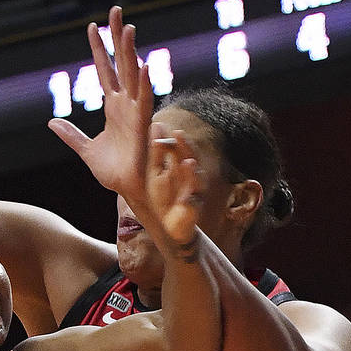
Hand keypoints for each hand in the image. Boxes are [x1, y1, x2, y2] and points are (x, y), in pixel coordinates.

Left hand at [48, 6, 152, 201]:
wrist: (130, 191)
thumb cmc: (115, 172)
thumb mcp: (86, 151)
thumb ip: (70, 135)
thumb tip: (51, 122)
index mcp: (113, 107)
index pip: (104, 70)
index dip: (99, 48)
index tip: (92, 26)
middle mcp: (126, 104)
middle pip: (121, 63)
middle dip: (117, 38)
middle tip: (115, 10)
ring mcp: (136, 112)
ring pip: (133, 75)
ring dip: (131, 52)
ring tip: (128, 28)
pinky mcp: (143, 126)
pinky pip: (145, 101)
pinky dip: (144, 84)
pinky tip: (143, 65)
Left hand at [143, 124, 202, 247]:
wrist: (171, 225)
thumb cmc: (164, 197)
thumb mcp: (156, 173)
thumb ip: (157, 152)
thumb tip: (156, 125)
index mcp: (181, 166)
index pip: (179, 149)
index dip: (173, 139)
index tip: (162, 126)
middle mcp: (191, 176)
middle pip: (189, 158)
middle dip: (184, 147)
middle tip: (177, 133)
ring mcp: (194, 191)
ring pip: (194, 178)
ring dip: (191, 168)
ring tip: (186, 159)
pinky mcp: (193, 207)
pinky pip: (192, 200)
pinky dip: (190, 193)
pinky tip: (187, 187)